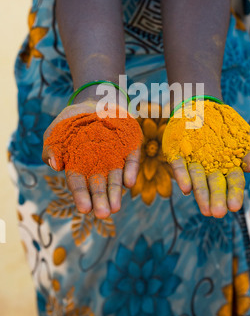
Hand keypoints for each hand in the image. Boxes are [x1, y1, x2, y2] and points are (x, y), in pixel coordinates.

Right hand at [42, 99, 140, 219]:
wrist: (94, 102)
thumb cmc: (72, 122)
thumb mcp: (56, 133)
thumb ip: (51, 149)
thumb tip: (54, 165)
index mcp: (79, 166)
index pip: (79, 184)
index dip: (81, 196)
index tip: (84, 208)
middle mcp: (99, 166)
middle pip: (99, 186)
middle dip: (101, 200)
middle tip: (104, 213)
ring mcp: (116, 157)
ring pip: (116, 178)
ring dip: (116, 192)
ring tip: (116, 207)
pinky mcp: (130, 147)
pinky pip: (132, 160)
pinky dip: (131, 170)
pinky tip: (128, 182)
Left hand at [167, 128, 249, 218]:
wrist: (201, 106)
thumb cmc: (226, 126)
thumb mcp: (244, 135)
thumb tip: (249, 166)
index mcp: (228, 166)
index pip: (233, 183)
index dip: (234, 194)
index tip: (234, 207)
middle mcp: (210, 168)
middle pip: (215, 185)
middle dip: (216, 199)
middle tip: (217, 213)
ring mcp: (193, 161)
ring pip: (197, 179)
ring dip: (200, 193)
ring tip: (204, 209)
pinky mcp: (177, 154)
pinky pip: (179, 166)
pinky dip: (182, 177)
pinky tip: (185, 189)